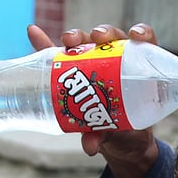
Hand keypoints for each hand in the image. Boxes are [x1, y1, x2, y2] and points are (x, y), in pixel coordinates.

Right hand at [26, 22, 159, 177]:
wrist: (117, 144)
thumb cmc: (127, 134)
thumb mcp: (120, 134)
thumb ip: (105, 135)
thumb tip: (88, 145)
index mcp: (138, 71)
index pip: (143, 43)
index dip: (141, 34)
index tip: (134, 36)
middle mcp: (116, 61)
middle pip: (110, 38)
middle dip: (102, 33)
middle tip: (96, 38)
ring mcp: (91, 64)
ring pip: (85, 42)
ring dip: (76, 36)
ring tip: (68, 40)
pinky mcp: (70, 71)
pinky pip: (57, 55)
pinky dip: (44, 43)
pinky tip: (34, 32)